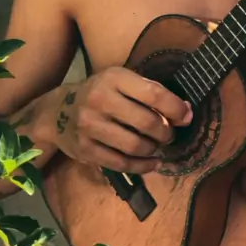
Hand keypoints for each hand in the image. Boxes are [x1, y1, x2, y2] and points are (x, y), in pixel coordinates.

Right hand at [39, 68, 191, 173]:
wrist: (58, 111)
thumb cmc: (100, 93)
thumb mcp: (122, 81)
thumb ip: (151, 92)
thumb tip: (185, 111)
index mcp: (114, 78)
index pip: (154, 94)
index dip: (176, 108)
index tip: (187, 117)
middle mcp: (100, 100)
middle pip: (147, 123)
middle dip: (166, 133)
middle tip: (170, 135)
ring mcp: (90, 126)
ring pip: (135, 146)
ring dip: (154, 150)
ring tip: (158, 147)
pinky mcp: (85, 149)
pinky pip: (121, 164)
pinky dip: (142, 166)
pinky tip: (152, 162)